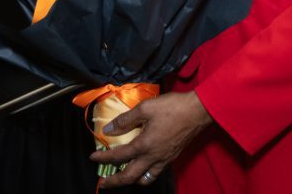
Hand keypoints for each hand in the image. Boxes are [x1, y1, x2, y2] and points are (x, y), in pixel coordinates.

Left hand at [90, 91, 212, 187]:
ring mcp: (164, 159)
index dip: (103, 158)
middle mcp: (153, 157)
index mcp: (144, 145)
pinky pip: (155, 172)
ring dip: (131, 181)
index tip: (93, 158)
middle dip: (114, 182)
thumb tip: (108, 130)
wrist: (198, 111)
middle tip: (103, 184)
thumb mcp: (146, 108)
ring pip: (144, 178)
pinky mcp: (172, 157)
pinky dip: (146, 175)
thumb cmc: (172, 107)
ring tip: (124, 178)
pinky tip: (144, 168)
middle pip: (129, 176)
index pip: (118, 156)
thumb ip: (125, 120)